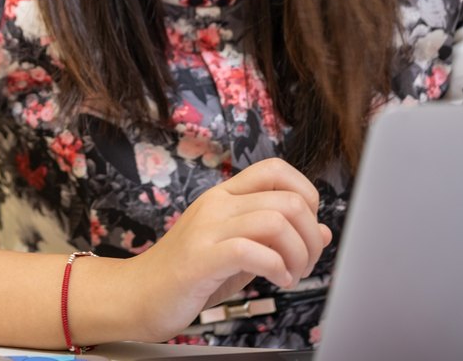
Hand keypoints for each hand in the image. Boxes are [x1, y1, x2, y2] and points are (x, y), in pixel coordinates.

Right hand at [127, 157, 330, 341]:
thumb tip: (323, 231)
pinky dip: (277, 269)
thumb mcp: (239, 250)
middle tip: (303, 263)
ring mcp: (207, 229)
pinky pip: (252, 251)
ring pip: (276, 222)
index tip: (305, 227)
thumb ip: (276, 238)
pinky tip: (276, 282)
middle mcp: (216, 204)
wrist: (138, 295)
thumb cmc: (188, 275)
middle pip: (288, 200)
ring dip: (299, 255)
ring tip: (290, 274)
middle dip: (311, 237)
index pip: (276, 168)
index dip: (306, 194)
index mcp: (224, 196)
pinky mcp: (200, 258)